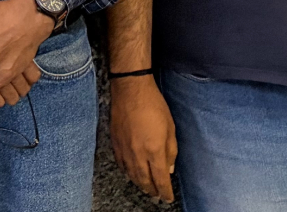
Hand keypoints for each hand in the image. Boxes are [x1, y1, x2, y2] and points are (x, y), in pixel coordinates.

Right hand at [110, 76, 177, 202]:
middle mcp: (138, 153)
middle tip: (158, 195)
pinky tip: (131, 173)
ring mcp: (124, 149)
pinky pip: (120, 164)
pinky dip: (127, 172)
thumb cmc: (154, 105)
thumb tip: (169, 168)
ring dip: (140, 184)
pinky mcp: (115, 142)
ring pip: (131, 175)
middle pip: (144, 181)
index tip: (168, 198)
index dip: (165, 192)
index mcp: (154, 150)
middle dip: (152, 190)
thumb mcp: (171, 128)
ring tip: (146, 188)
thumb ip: (171, 151)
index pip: (160, 179)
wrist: (130, 89)